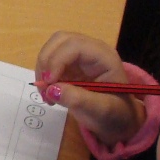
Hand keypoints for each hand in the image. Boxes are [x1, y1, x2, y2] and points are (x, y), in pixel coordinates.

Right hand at [35, 31, 144, 147]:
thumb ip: (78, 99)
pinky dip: (43, 75)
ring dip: (43, 68)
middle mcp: (91, 50)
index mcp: (104, 57)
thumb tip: (50, 89)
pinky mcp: (69, 62)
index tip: (49, 84)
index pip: (75, 46)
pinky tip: (48, 92)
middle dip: (46, 62)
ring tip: (45, 92)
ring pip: (52, 48)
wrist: (116, 118)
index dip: (57, 60)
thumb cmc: (114, 113)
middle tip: (44, 87)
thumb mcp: (101, 111)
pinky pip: (49, 60)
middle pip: (60, 40)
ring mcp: (79, 55)